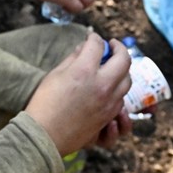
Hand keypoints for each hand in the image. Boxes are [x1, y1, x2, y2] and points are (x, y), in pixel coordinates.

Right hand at [26, 34, 131, 155]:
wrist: (45, 135)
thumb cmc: (44, 104)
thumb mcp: (55, 74)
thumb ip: (73, 58)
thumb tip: (84, 48)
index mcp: (84, 71)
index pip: (97, 45)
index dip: (94, 38)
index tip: (92, 38)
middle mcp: (102, 85)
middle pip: (123, 60)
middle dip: (119, 48)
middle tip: (113, 46)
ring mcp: (109, 102)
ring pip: (128, 80)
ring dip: (122, 69)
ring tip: (114, 66)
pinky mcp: (109, 115)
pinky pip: (122, 97)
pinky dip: (119, 88)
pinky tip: (110, 87)